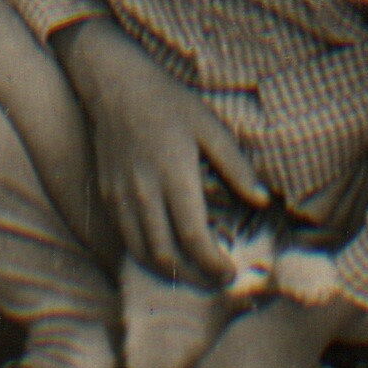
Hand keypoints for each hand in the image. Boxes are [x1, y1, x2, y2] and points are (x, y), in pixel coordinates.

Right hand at [55, 19, 267, 285]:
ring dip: (169, 272)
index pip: (194, 238)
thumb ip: (236, 167)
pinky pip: (125, 238)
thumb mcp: (210, 128)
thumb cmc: (169, 104)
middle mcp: (144, 193)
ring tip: (193, 274)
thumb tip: (261, 199)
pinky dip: (145, 255)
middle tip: (216, 281)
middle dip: (194, 277)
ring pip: (142, 253)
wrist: (116, 86)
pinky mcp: (106, 195)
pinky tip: (165, 255)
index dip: (213, 264)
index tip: (229, 272)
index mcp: (175, 177)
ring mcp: (121, 197)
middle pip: (167, 255)